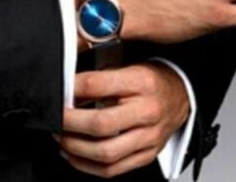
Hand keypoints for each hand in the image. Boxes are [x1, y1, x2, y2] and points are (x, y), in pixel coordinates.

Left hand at [52, 63, 189, 177]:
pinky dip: (87, 166)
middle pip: (101, 124)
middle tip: (55, 118)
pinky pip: (112, 169)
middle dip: (69, 124)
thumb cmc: (150, 80)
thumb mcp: (127, 66)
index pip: (98, 85)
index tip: (59, 90)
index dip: (72, 88)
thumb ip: (100, 77)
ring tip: (61, 138)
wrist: (179, 97)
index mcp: (141, 82)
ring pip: (105, 152)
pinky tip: (74, 155)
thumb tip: (68, 88)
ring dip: (75, 148)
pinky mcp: (146, 156)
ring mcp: (148, 138)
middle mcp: (147, 112)